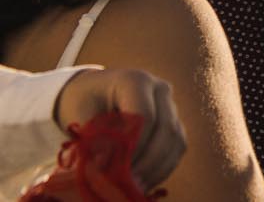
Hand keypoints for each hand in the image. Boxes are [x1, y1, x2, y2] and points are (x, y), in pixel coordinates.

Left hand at [54, 69, 185, 189]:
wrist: (93, 92)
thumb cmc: (83, 103)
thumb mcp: (81, 117)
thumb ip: (94, 140)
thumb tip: (106, 170)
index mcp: (135, 80)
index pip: (145, 116)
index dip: (135, 145)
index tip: (118, 170)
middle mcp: (159, 89)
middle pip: (165, 128)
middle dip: (148, 161)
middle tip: (130, 185)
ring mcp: (170, 104)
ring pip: (176, 139)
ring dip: (159, 167)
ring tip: (138, 188)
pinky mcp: (174, 121)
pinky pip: (177, 146)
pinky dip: (164, 167)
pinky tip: (147, 182)